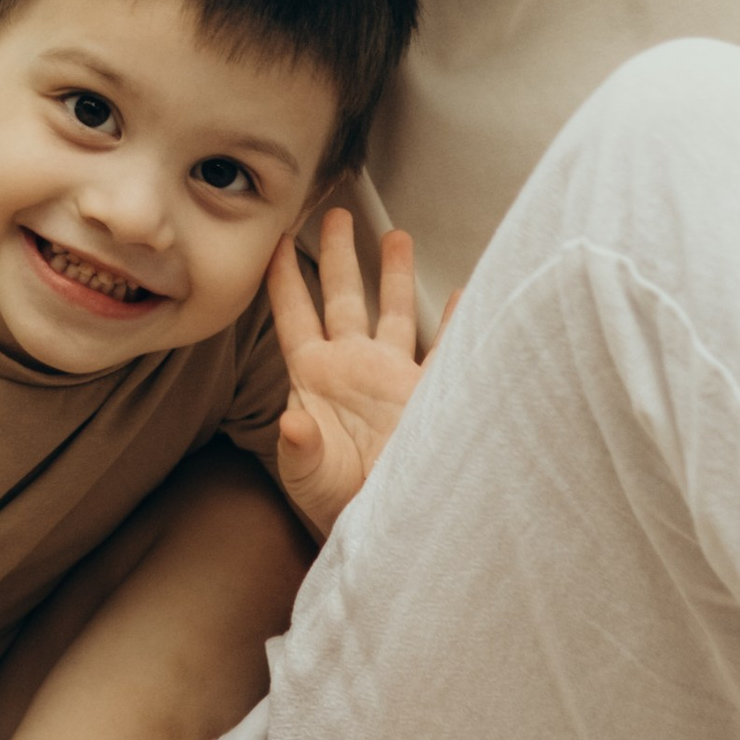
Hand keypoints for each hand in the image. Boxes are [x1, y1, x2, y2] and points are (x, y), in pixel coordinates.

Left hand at [268, 214, 431, 537]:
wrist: (389, 528)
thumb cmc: (340, 506)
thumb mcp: (311, 476)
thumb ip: (301, 448)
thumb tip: (292, 422)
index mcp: (315, 377)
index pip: (294, 314)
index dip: (282, 277)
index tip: (275, 239)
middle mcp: (352, 368)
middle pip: (342, 296)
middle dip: (337, 253)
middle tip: (333, 211)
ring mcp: (391, 378)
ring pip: (391, 310)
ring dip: (393, 273)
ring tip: (394, 234)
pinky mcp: (427, 394)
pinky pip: (444, 348)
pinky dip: (456, 321)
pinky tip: (464, 293)